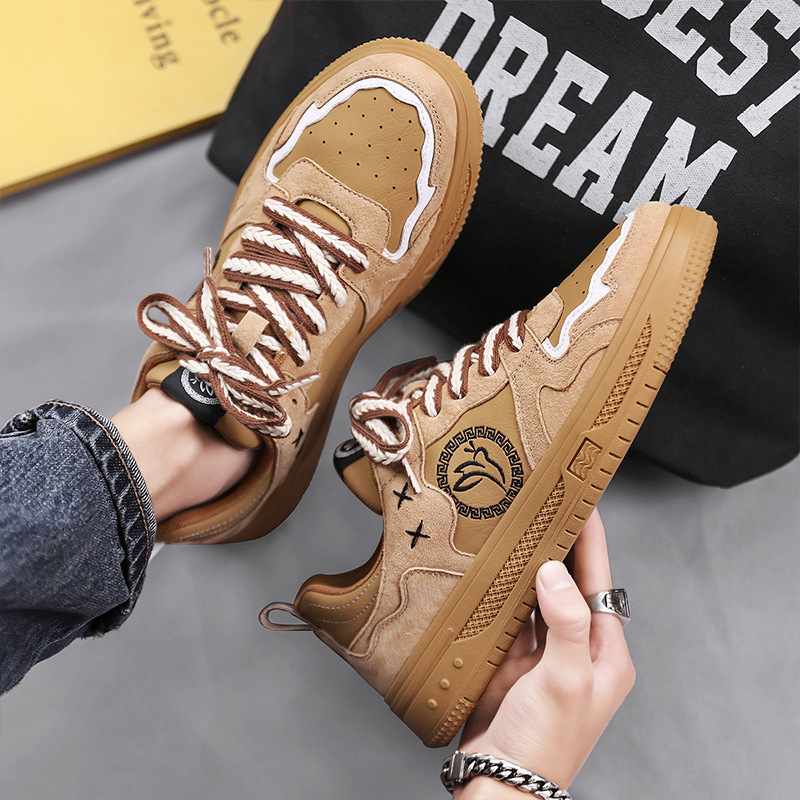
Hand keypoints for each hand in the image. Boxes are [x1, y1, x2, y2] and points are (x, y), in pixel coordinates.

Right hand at [454, 510, 634, 797]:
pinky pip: (508, 612)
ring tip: (517, 527)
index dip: (591, 540)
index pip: (599, 581)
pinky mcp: (511, 657)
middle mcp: (575, 647)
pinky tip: (494, 569)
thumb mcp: (566, 681)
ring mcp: (541, 651)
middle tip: (544, 504)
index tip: (582, 501)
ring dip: (527, 565)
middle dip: (557, 545)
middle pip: (567, 582)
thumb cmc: (545, 744)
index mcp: (604, 653)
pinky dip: (501, 591)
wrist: (500, 780)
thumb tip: (555, 571)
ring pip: (536, 594)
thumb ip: (565, 623)